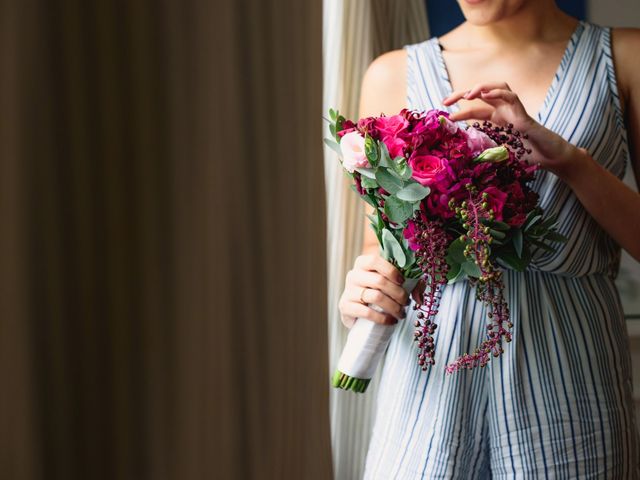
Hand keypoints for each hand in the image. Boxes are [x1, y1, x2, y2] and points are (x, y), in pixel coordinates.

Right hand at [338, 254, 409, 328]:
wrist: (360, 314)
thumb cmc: (379, 293)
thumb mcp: (394, 284)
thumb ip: (411, 285)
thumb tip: (420, 299)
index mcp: (363, 263)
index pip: (375, 260)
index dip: (391, 271)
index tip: (403, 282)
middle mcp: (353, 275)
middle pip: (378, 281)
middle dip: (397, 293)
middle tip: (406, 302)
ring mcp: (348, 291)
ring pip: (375, 297)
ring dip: (393, 307)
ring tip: (401, 314)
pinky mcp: (345, 306)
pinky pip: (366, 312)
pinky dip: (382, 318)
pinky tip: (391, 321)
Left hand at [443, 82, 586, 179]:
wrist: (550, 159)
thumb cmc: (528, 156)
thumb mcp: (500, 153)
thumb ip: (487, 149)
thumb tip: (468, 158)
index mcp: (497, 119)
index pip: (475, 110)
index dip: (460, 112)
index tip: (445, 117)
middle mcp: (505, 111)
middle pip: (482, 94)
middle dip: (462, 94)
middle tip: (445, 101)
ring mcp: (515, 110)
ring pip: (498, 87)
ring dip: (480, 87)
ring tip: (467, 95)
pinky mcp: (524, 114)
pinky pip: (512, 97)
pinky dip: (499, 92)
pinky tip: (486, 93)